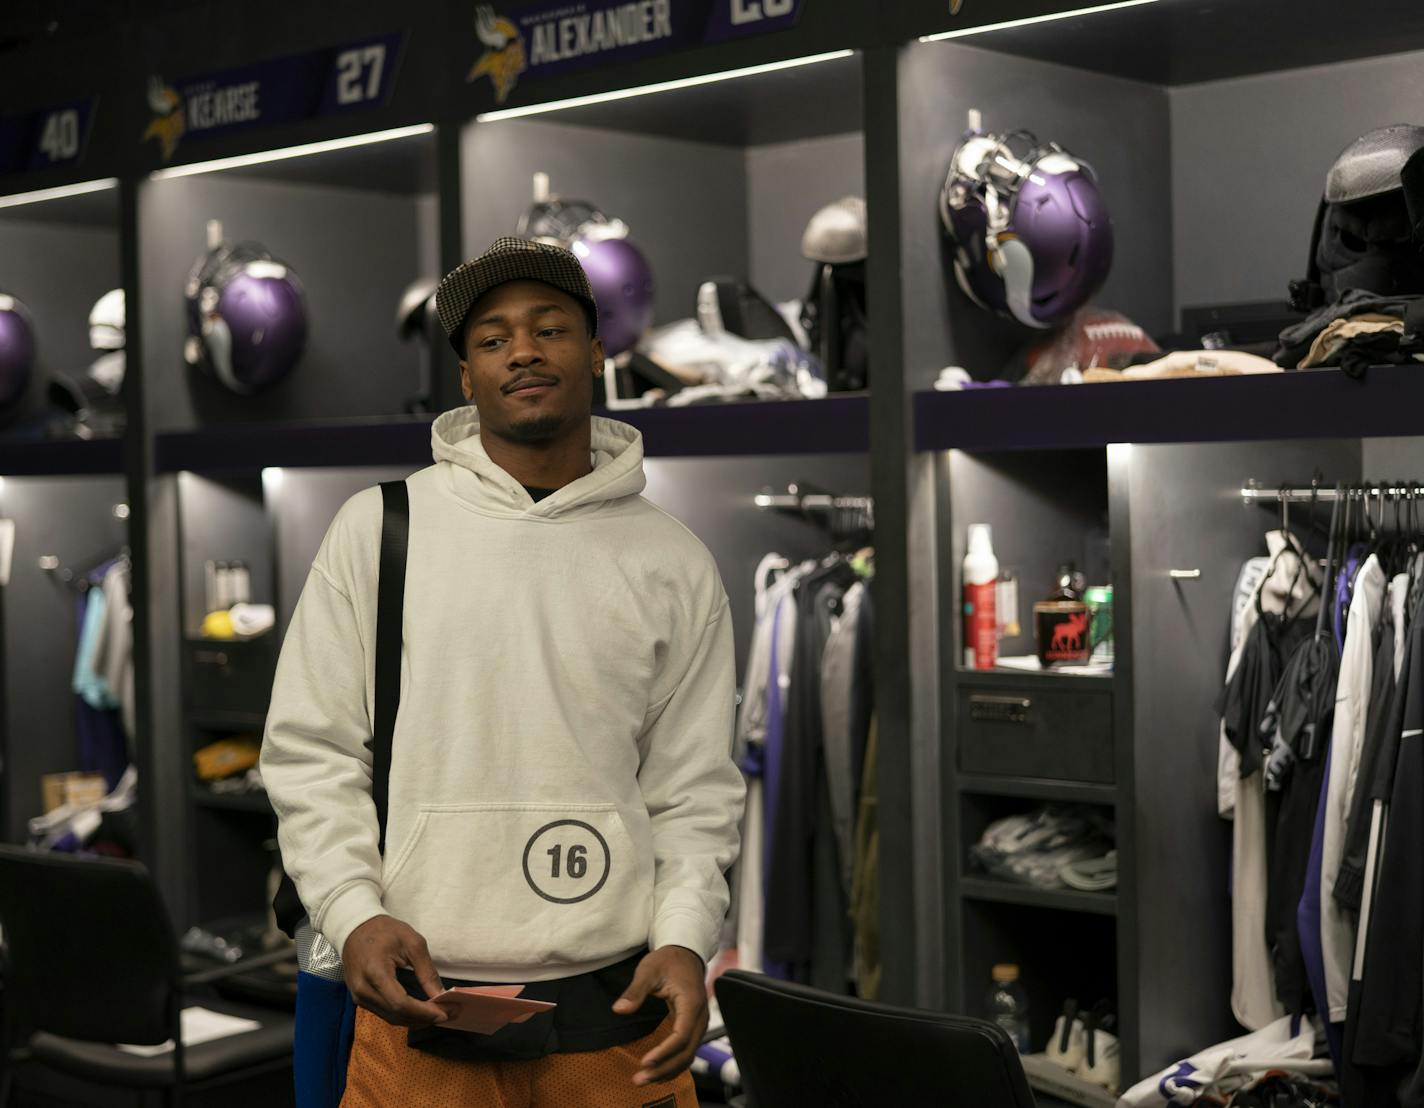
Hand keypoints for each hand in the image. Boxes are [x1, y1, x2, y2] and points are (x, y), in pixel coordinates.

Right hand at [341, 915, 449, 1027]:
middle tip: (448, 1014)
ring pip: (391, 1018)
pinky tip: (419, 1012)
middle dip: (424, 1018)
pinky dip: (404, 1015)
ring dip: (415, 1020)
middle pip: (396, 1015)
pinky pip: (384, 1013)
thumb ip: (426, 971)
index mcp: (375, 973)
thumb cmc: (385, 931)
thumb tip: (440, 995)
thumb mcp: (412, 943)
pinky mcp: (359, 999)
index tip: (446, 1013)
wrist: (355, 928)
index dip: (424, 1012)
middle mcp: (363, 990)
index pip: (401, 1003)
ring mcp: (359, 997)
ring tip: (437, 1014)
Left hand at [612, 945, 707, 1086]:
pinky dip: (674, 1065)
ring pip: (689, 1055)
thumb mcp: (649, 970)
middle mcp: (699, 1016)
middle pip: (686, 1052)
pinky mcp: (694, 1027)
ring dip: (668, 1070)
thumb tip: (619, 1009)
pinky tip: (658, 1072)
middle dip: (664, 1068)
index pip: (681, 1035)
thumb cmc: (668, 960)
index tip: (645, 1062)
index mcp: (691, 1002)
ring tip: (645, 1079)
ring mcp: (699, 1023)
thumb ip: (635, 991)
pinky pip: (687, 1051)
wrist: (685, 953)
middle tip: (640, 1079)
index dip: (664, 1052)